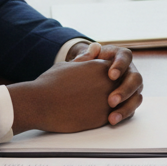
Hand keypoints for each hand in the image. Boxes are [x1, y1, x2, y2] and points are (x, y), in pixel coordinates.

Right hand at [8, 55, 143, 133]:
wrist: (40, 103)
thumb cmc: (50, 83)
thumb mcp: (68, 65)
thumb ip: (85, 58)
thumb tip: (96, 46)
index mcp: (102, 66)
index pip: (119, 70)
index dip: (115, 77)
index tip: (107, 83)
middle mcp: (109, 81)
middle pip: (126, 86)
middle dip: (122, 92)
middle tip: (112, 98)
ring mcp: (108, 99)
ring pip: (126, 103)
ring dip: (123, 106)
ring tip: (110, 109)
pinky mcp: (104, 116)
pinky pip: (116, 117)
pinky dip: (113, 118)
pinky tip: (104, 119)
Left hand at [65, 42, 140, 122]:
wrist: (87, 77)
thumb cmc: (86, 65)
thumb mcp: (85, 57)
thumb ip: (86, 55)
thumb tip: (92, 50)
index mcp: (120, 56)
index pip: (125, 57)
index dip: (120, 66)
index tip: (111, 75)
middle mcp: (130, 71)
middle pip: (136, 78)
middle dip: (125, 90)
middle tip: (111, 101)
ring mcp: (132, 87)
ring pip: (137, 96)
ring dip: (126, 107)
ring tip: (112, 118)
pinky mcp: (129, 100)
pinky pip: (132, 108)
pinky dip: (123, 115)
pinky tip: (112, 120)